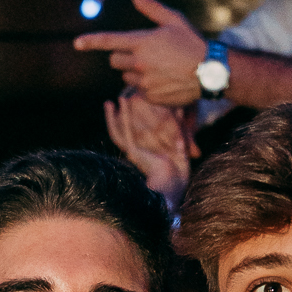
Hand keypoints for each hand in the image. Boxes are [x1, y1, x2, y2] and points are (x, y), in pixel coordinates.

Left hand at [73, 0, 209, 104]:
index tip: (77, 43)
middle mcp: (139, 63)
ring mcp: (144, 82)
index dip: (91, 41)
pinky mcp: (151, 97)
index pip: (109, 41)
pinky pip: (140, 91)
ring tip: (158, 67)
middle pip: (115, 61)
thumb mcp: (173, 20)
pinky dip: (147, 85)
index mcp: (141, 42)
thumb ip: (150, 7)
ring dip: (135, 71)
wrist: (210, 71)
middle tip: (142, 52)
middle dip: (122, 55)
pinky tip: (164, 79)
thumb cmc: (193, 42)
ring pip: (127, 76)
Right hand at [104, 92, 197, 208]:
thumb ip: (179, 143)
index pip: (134, 136)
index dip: (131, 123)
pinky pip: (122, 134)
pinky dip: (118, 120)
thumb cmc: (178, 177)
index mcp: (146, 155)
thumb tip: (182, 131)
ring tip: (109, 102)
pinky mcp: (133, 152)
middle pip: (122, 133)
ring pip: (117, 133)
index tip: (131, 109)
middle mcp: (137, 154)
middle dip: (117, 119)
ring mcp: (133, 153)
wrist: (174, 188)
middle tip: (114, 102)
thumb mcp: (180, 155)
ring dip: (111, 118)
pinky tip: (116, 107)